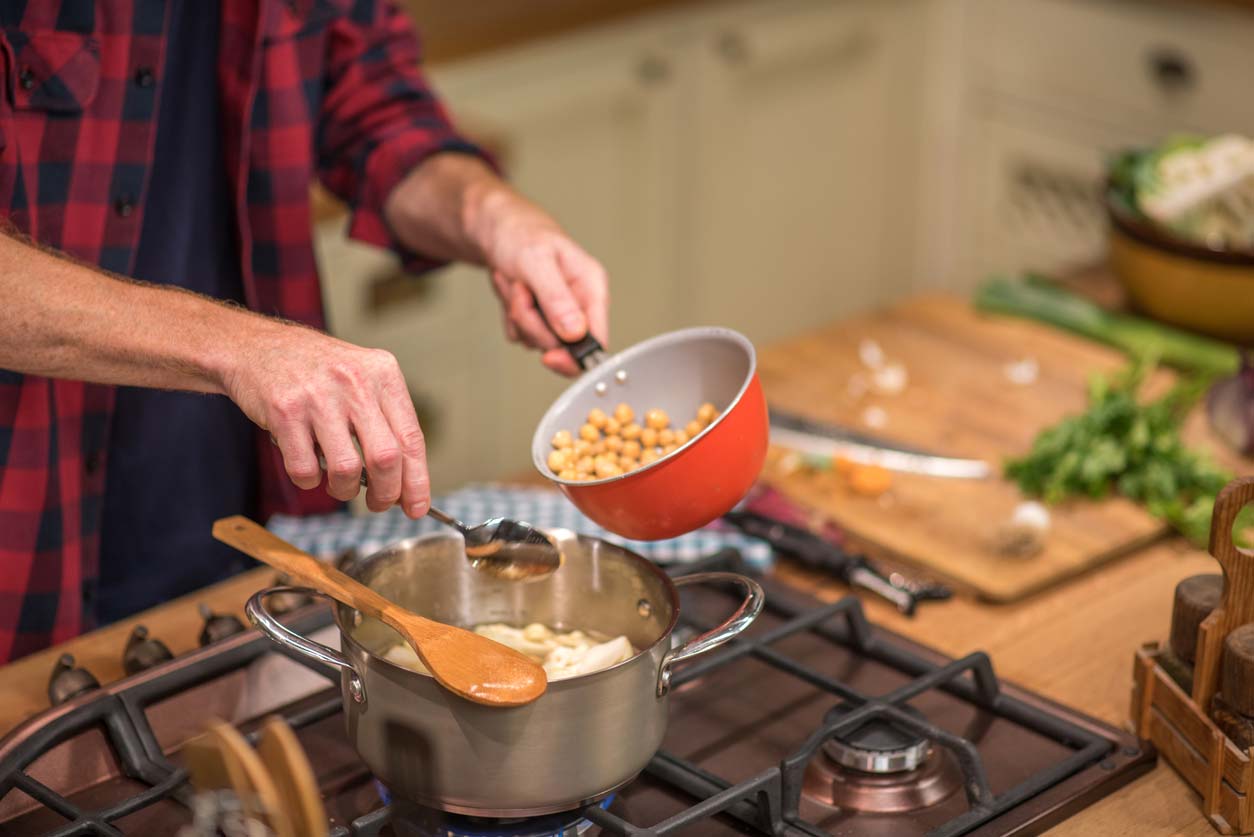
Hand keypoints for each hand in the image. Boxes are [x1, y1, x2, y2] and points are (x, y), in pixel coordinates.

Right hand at [222, 321, 428, 516]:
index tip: (416, 508)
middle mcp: (355, 382)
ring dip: (345, 490)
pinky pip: (305, 469)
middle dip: (386, 494)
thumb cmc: (316, 371)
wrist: (256, 346)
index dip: (417, 481)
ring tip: (339, 484)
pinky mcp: (285, 411)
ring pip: (347, 470)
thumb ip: (385, 420)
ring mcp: (319, 396)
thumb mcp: (362, 378)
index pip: (411, 438)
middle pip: (386, 459)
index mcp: (383, 373)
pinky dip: (309, 481)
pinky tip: (309, 467)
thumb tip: (405, 480)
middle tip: (378, 504)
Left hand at [381, 153, 608, 374]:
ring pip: (538, 340)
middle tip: (522, 292)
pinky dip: (510, 316)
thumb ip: (557, 300)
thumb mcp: (537, 262)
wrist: (494, 227)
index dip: (573, 354)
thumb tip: (576, 333)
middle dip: (532, 322)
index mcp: (591, 287)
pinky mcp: (538, 317)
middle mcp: (579, 302)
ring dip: (518, 315)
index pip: (597, 338)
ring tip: (517, 282)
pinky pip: (522, 335)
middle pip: (561, 345)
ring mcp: (558, 313)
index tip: (549, 357)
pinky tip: (513, 290)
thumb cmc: (519, 233)